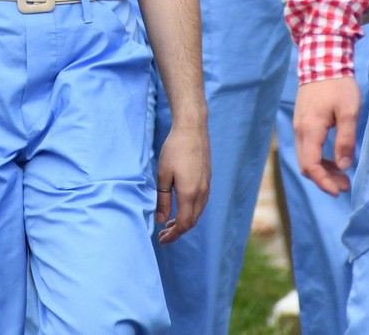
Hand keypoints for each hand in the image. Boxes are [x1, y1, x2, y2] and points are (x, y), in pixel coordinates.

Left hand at [154, 119, 209, 242]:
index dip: (173, 235)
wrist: (192, 129)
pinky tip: (181, 206)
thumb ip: (163, 199)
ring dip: (185, 220)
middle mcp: (202, 193)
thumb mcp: (163, 175)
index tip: (161, 239)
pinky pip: (201, 202)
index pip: (184, 224)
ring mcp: (207, 186)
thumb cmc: (174, 149)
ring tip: (169, 221)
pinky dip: (191, 210)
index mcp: (190, 193)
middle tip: (163, 233)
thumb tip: (161, 219)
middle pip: (192, 221)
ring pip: (198, 212)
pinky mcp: (207, 179)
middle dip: (178, 230)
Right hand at [295, 75, 361, 194]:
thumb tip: (344, 165)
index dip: (323, 182)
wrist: (322, 61)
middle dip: (324, 179)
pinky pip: (306, 146)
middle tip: (345, 185)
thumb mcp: (349, 112)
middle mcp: (300, 130)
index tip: (339, 191)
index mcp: (310, 129)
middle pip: (306, 164)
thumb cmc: (338, 85)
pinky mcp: (302, 120)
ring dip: (322, 169)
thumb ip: (346, 139)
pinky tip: (333, 157)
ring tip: (342, 174)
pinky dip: (319, 157)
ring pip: (305, 156)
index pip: (311, 165)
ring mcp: (299, 125)